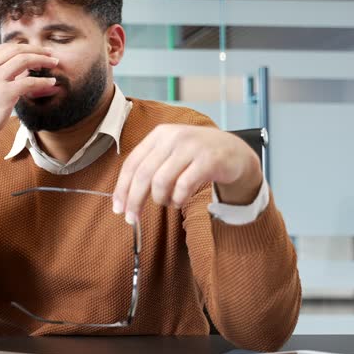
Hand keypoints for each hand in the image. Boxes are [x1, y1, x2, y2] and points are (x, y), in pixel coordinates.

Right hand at [0, 44, 60, 166]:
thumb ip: (0, 75)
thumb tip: (25, 69)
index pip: (4, 48)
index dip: (23, 48)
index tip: (36, 51)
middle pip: (16, 50)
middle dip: (36, 49)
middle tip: (50, 53)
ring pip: (24, 60)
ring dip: (42, 59)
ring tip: (54, 63)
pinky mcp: (5, 93)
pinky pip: (30, 82)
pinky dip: (43, 81)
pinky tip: (51, 82)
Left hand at [112, 125, 262, 222]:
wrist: (235, 152)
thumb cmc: (196, 157)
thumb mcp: (170, 153)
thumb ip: (149, 168)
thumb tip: (124, 198)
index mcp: (159, 134)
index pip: (132, 163)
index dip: (122, 188)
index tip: (118, 208)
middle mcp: (173, 137)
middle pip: (143, 174)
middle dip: (134, 200)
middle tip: (132, 218)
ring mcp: (191, 147)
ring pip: (161, 181)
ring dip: (161, 199)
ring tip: (168, 202)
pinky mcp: (208, 160)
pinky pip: (183, 186)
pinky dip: (178, 199)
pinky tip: (180, 200)